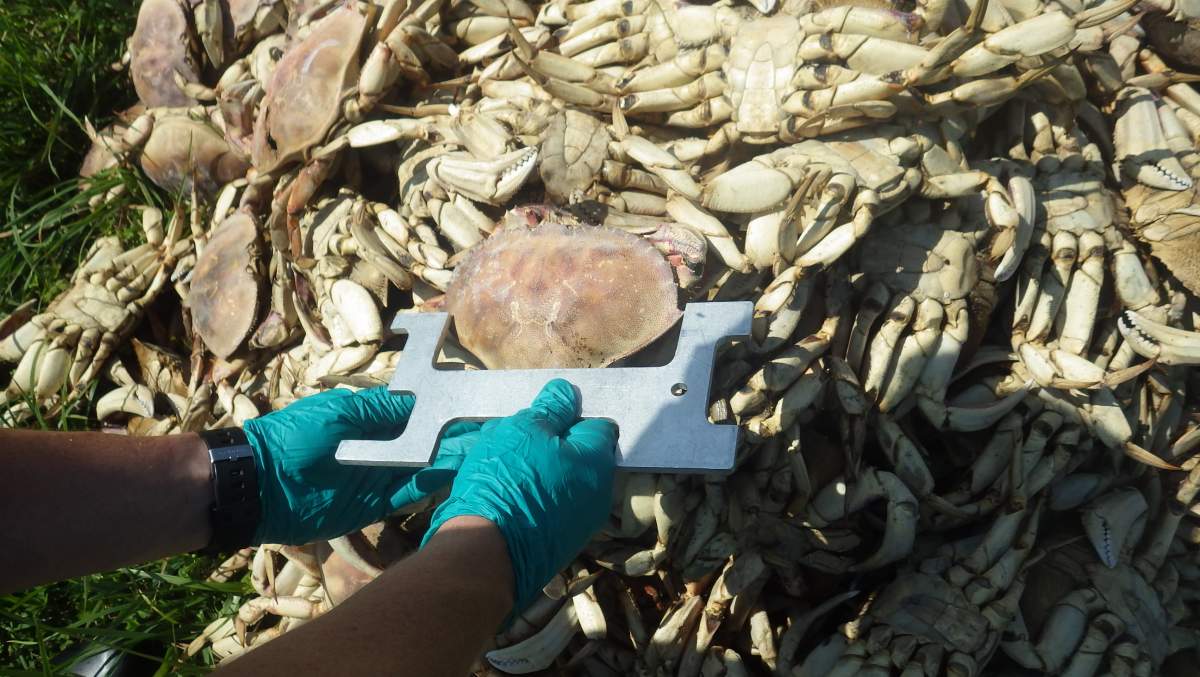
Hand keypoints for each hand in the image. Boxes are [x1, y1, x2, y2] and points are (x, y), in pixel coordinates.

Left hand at [243, 387, 479, 544]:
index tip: (473, 403)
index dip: (443, 408)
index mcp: (370, 418)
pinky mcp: (377, 504)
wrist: (260, 486)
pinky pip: (410, 491)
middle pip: (426, 439)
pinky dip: (432, 483)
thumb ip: (382, 410)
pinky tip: (456, 471)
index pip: (416, 411)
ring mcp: (380, 475)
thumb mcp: (340, 414)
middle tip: (490, 430)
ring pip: (424, 465)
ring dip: (451, 458)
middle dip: (455, 434)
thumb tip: (422, 399)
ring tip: (483, 450)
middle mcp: (380, 446)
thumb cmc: (296, 437)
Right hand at [420, 379, 616, 614]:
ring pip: (562, 483)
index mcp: (597, 462)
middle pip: (581, 456)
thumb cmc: (508, 481)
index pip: (599, 426)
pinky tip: (506, 493)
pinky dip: (533, 497)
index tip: (547, 414)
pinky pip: (550, 508)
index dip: (573, 416)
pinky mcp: (557, 545)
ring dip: (541, 471)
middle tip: (518, 438)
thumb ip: (550, 410)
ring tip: (504, 465)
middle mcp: (597, 495)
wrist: (485, 554)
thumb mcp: (524, 430)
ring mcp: (579, 524)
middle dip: (554, 444)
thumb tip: (568, 392)